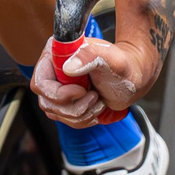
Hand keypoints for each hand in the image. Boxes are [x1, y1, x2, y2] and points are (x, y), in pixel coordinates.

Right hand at [31, 28, 159, 126]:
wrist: (132, 76)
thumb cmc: (123, 64)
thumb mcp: (109, 57)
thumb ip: (90, 56)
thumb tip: (69, 68)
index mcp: (56, 54)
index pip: (41, 82)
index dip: (58, 94)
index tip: (82, 91)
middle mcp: (52, 71)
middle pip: (47, 102)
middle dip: (73, 107)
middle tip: (95, 97)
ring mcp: (57, 88)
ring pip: (56, 113)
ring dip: (81, 114)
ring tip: (99, 101)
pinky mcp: (65, 101)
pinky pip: (65, 119)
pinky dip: (82, 120)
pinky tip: (96, 108)